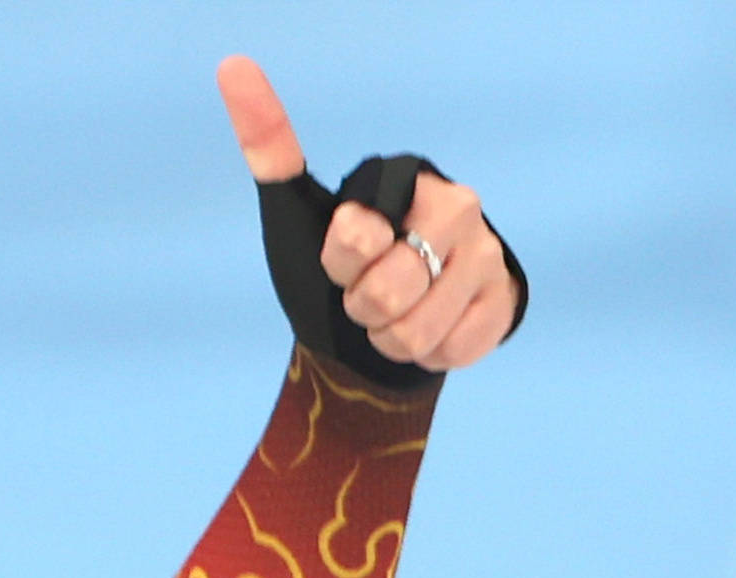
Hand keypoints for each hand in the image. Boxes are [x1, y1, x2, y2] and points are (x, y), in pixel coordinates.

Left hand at [219, 54, 517, 374]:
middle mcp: (458, 206)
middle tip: (368, 297)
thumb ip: (269, 147)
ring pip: (416, 331)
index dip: (339, 267)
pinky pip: (450, 350)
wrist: (379, 329)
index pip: (355, 239)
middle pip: (388, 293)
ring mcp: (487, 254)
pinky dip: (425, 354)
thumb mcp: (293, 211)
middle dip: (363, 310)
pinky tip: (428, 329)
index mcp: (407, 180)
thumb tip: (231, 65)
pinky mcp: (504, 301)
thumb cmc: (332, 268)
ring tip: (395, 316)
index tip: (342, 260)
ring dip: (391, 338)